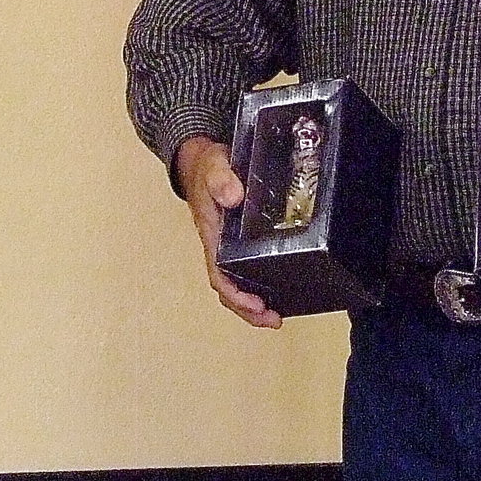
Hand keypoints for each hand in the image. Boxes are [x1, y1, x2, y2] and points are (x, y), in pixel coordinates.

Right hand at [175, 135, 282, 328]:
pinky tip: (278, 285)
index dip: (236, 294)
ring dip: (253, 303)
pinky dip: (258, 282)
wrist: (201, 160)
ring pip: (236, 282)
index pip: (219, 274)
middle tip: (274, 320)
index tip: (256, 304)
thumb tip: (233, 197)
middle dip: (248, 310)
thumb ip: (221, 178)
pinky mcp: (238, 239)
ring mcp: (227, 244)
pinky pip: (246, 267)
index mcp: (211, 234)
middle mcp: (218, 245)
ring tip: (276, 315)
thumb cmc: (207, 165)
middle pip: (228, 288)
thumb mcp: (214, 165)